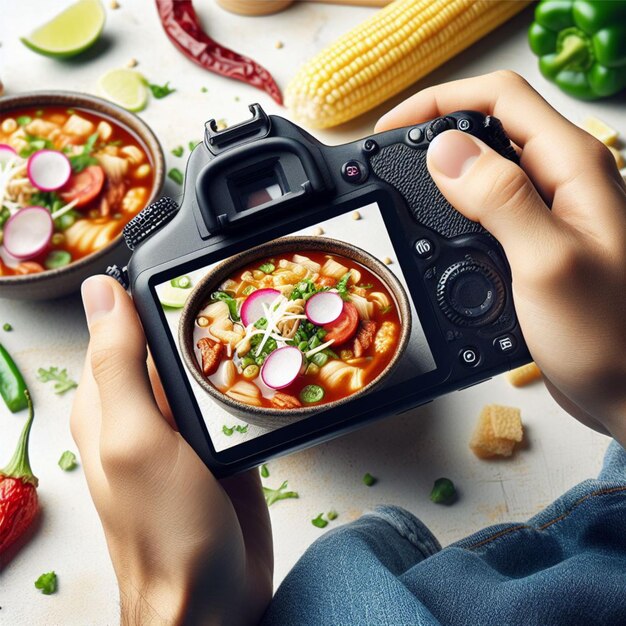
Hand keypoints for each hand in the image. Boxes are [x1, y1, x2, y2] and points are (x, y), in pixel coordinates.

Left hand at [71, 276, 272, 624]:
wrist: (214, 599)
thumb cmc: (166, 531)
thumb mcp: (136, 440)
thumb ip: (118, 365)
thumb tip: (102, 292)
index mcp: (107, 402)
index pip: (120, 323)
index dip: (149, 289)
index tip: (187, 262)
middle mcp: (141, 410)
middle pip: (168, 341)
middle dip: (199, 313)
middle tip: (240, 287)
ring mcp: (182, 427)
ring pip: (202, 365)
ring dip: (229, 343)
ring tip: (266, 319)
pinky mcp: (218, 443)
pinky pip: (229, 396)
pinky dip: (247, 377)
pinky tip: (270, 365)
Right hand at [376, 71, 625, 443]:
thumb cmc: (607, 336)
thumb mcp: (546, 262)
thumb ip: (499, 199)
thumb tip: (446, 150)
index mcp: (573, 167)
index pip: (500, 98)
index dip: (440, 101)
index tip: (392, 128)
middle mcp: (563, 180)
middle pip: (491, 125)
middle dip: (436, 130)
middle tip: (391, 157)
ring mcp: (551, 211)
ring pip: (486, 167)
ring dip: (443, 172)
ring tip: (405, 189)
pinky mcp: (536, 240)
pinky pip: (489, 207)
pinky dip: (455, 207)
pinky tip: (437, 228)